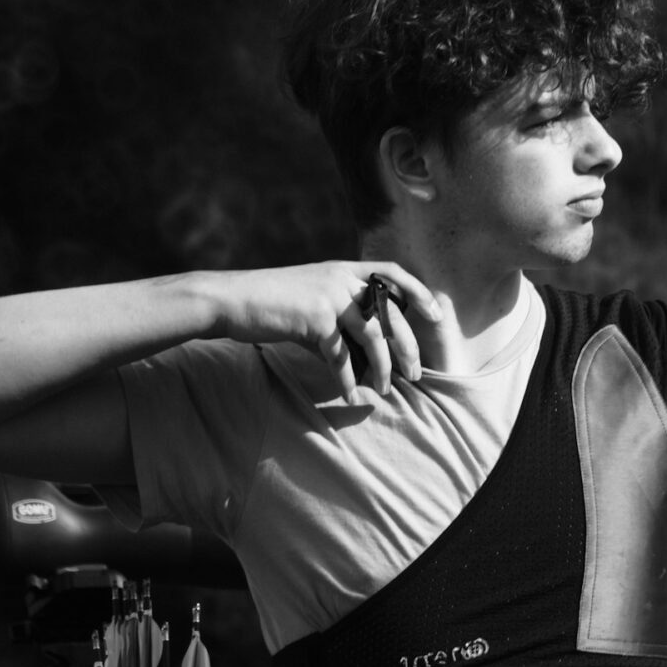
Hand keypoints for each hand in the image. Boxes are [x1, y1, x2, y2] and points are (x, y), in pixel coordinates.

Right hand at [206, 261, 440, 397]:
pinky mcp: (315, 319)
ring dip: (382, 368)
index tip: (436, 313)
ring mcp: (329, 297)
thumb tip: (360, 357)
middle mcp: (341, 279)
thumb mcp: (310, 301)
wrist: (229, 299)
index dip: (418, 292)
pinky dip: (346, 379)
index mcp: (343, 270)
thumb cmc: (269, 303)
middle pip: (390, 313)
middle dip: (408, 346)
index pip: (393, 272)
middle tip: (416, 373)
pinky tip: (349, 396)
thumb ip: (338, 320)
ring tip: (385, 390)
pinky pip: (340, 355)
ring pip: (372, 336)